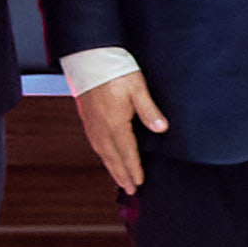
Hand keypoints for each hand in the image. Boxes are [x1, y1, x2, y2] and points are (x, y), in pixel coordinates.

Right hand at [68, 64, 159, 195]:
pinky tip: (104, 154)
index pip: (127, 152)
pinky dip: (101, 154)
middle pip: (112, 157)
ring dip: (111, 167)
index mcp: (115, 123)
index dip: (134, 169)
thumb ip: (149, 110)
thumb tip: (161, 128)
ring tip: (118, 178)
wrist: (87, 57)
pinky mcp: (86, 116)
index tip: (139, 182)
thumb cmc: (112, 69)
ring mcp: (91, 122)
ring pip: (102, 152)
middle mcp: (101, 127)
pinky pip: (94, 142)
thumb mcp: (138, 88)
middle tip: (129, 189)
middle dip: (122, 175)